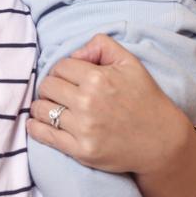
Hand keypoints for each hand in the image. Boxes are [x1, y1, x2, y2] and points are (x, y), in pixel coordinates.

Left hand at [27, 33, 191, 176]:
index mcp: (98, 79)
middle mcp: (88, 103)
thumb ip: (101, 45)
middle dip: (50, 86)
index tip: (68, 77)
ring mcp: (84, 129)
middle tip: (59, 92)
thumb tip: (75, 53)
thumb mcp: (129, 63)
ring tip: (49, 106)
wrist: (161, 141)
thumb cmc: (144, 99)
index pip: (60, 67)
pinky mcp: (81, 151)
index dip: (62, 70)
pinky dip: (35, 127)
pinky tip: (35, 122)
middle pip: (47, 86)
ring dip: (41, 106)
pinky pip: (44, 136)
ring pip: (41, 109)